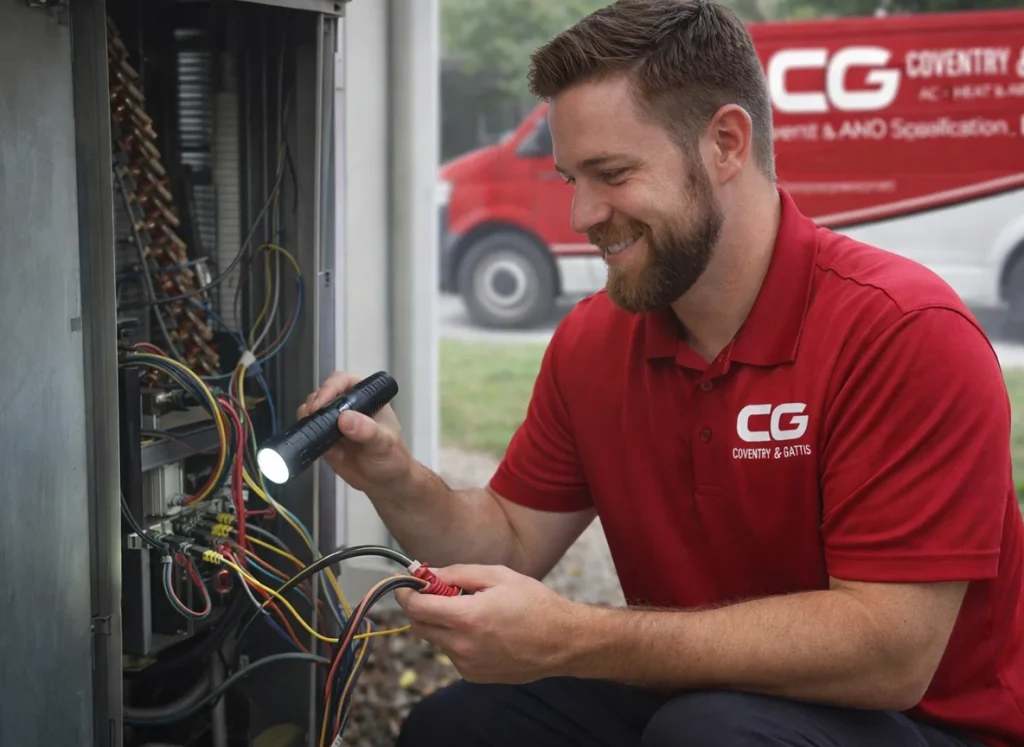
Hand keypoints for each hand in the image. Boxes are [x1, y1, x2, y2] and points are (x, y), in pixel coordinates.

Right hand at [299, 370, 410, 492]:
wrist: (385, 483)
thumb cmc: (392, 458)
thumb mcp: (383, 444)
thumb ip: (368, 431)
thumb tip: (345, 418)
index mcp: (365, 398)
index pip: (343, 381)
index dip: (330, 387)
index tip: (323, 402)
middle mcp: (347, 407)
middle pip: (322, 393)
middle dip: (315, 403)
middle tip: (313, 416)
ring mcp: (334, 423)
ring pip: (312, 412)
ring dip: (307, 418)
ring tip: (313, 430)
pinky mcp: (324, 440)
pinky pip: (309, 432)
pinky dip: (306, 435)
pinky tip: (314, 444)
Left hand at [395, 564, 582, 683]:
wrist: (563, 642)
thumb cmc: (535, 604)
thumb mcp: (498, 576)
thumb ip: (457, 574)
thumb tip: (426, 572)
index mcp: (467, 618)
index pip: (416, 608)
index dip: (407, 593)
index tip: (409, 583)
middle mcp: (463, 646)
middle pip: (419, 626)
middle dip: (422, 607)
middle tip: (441, 592)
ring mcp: (467, 664)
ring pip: (436, 639)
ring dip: (443, 623)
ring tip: (474, 612)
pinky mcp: (474, 676)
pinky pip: (453, 653)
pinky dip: (458, 639)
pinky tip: (485, 630)